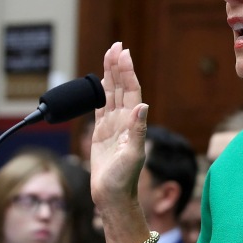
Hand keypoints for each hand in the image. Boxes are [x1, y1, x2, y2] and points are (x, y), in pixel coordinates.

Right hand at [90, 42, 148, 212]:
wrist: (112, 196)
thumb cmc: (123, 180)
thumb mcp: (133, 155)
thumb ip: (138, 131)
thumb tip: (142, 106)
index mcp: (132, 123)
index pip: (130, 91)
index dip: (127, 71)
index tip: (123, 52)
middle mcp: (124, 122)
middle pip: (120, 87)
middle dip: (118, 67)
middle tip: (116, 46)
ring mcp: (112, 126)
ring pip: (110, 94)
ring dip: (110, 75)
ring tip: (110, 56)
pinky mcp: (101, 134)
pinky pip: (100, 108)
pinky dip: (101, 94)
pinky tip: (101, 83)